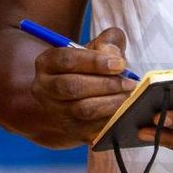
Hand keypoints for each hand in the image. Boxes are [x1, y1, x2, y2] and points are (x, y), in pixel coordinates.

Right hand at [28, 27, 132, 146]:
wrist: (70, 101)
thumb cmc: (86, 69)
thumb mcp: (93, 49)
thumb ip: (107, 42)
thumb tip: (113, 53)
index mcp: (47, 63)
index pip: (67, 60)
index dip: (94, 62)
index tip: (119, 64)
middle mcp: (44, 88)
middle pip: (72, 87)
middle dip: (105, 84)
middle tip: (129, 83)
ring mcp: (55, 112)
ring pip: (82, 110)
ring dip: (110, 103)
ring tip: (128, 96)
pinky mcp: (70, 131)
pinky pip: (92, 128)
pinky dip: (111, 119)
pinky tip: (122, 111)